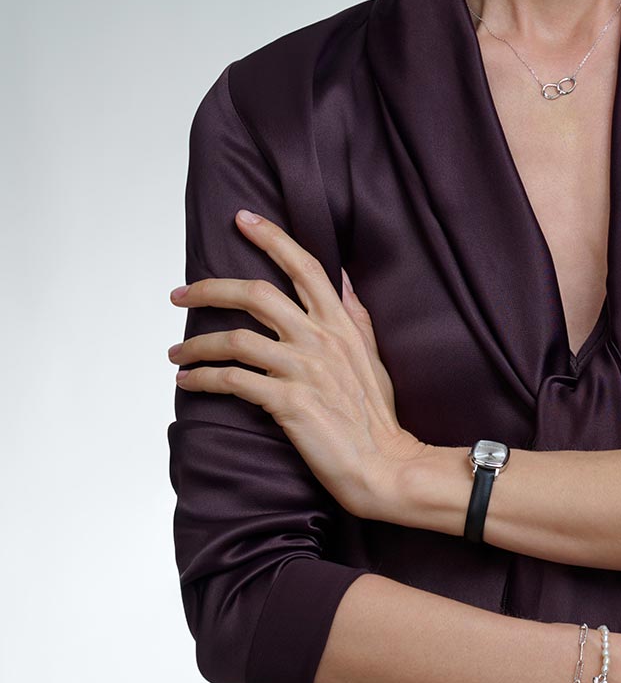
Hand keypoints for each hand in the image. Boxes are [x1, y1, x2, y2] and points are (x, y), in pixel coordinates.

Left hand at [168, 208, 428, 514]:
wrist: (383, 464)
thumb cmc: (375, 415)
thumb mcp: (371, 355)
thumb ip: (354, 315)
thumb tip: (343, 280)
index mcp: (340, 323)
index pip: (305, 266)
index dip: (272, 237)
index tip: (242, 218)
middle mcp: (320, 338)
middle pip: (256, 294)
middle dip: (210, 288)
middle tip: (180, 294)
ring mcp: (303, 369)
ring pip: (235, 339)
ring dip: (196, 345)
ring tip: (177, 355)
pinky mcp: (287, 402)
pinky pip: (232, 381)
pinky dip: (203, 379)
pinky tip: (187, 382)